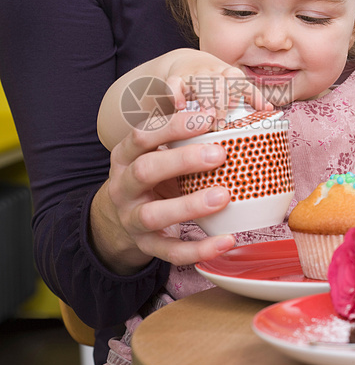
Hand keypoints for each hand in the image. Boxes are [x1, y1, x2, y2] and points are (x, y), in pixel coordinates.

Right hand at [90, 111, 235, 274]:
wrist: (119, 222)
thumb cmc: (149, 178)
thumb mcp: (152, 154)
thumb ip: (176, 137)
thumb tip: (218, 113)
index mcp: (124, 157)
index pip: (141, 136)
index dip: (172, 126)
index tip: (206, 118)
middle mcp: (123, 187)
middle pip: (144, 171)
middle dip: (182, 161)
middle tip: (219, 154)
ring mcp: (132, 219)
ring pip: (154, 214)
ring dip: (190, 205)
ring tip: (224, 196)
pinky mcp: (147, 246)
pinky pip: (172, 250)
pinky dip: (200, 249)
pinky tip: (226, 240)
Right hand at [166, 50, 271, 125]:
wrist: (184, 63)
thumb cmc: (213, 82)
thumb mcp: (231, 85)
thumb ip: (249, 96)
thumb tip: (269, 109)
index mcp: (228, 74)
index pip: (239, 80)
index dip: (246, 94)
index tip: (250, 109)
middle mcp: (212, 74)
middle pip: (221, 83)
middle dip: (222, 102)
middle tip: (220, 123)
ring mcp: (193, 76)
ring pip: (201, 83)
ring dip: (205, 99)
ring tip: (205, 117)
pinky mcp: (175, 80)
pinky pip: (173, 84)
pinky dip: (176, 93)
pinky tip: (180, 107)